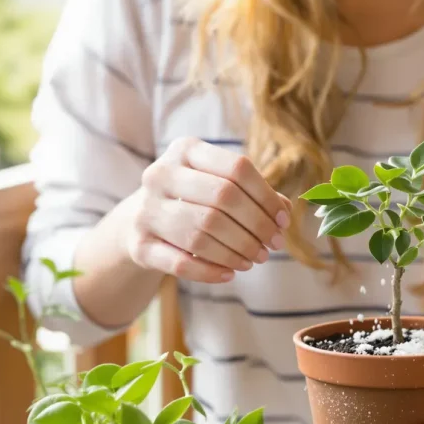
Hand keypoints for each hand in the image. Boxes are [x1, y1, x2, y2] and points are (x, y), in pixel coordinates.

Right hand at [126, 137, 291, 282]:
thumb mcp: (218, 184)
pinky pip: (181, 263)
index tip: (283, 220)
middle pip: (223, 198)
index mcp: (185, 150)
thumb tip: (284, 211)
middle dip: (257, 226)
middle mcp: (160, 175)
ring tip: (256, 259)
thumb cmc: (192, 199)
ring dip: (237, 251)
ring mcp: (146, 210)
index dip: (266, 196)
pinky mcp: (139, 245)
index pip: (237, 168)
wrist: (139, 221)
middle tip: (274, 245)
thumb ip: (253, 193)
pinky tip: (230, 274)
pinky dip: (211, 271)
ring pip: (202, 234)